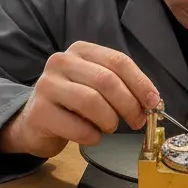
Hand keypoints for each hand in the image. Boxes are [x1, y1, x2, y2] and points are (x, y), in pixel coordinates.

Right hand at [0, 42, 160, 157]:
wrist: (35, 122)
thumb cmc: (72, 104)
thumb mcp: (96, 86)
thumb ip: (122, 87)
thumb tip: (152, 101)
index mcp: (81, 51)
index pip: (118, 61)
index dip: (140, 83)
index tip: (153, 102)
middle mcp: (61, 62)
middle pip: (106, 81)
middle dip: (129, 104)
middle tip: (137, 121)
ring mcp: (47, 85)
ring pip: (92, 102)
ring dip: (109, 121)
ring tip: (108, 127)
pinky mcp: (39, 111)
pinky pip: (78, 127)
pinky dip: (92, 136)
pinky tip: (91, 136)